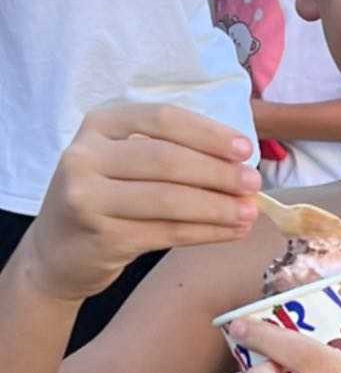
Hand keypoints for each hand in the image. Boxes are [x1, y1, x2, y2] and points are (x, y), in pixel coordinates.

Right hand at [28, 103, 260, 303]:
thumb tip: (239, 162)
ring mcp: (89, 197)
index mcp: (99, 124)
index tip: (245, 149)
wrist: (54, 253)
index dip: (208, 133)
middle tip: (254, 184)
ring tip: (249, 212)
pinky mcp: (102, 236)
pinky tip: (231, 232)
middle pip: (167, 159)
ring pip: (169, 200)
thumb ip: (168, 152)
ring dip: (218, 207)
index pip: (162, 119)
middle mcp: (86, 156)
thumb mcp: (121, 162)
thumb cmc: (103, 200)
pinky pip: (166, 232)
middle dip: (218, 173)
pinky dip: (206, 232)